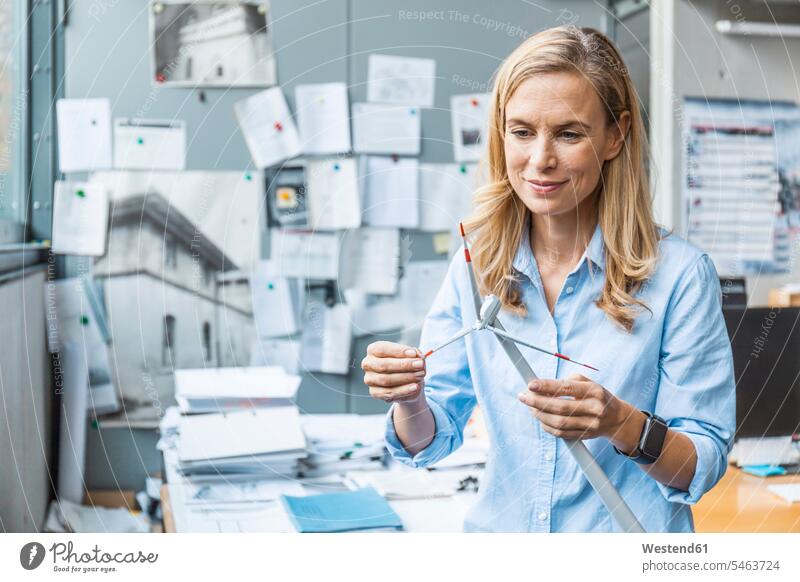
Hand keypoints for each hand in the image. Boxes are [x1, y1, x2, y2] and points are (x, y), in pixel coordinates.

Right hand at [362, 341, 426, 403]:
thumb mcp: (411, 356)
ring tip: (420, 376)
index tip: (414, 353)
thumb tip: (418, 356)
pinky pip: (388, 393)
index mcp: (373, 350)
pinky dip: (403, 390)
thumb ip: (415, 354)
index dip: (398, 351)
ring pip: (386, 380)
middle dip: (404, 365)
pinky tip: (415, 387)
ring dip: (405, 377)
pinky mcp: (374, 392)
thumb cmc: (405, 365)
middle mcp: (368, 363)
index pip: (383, 349)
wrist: (406, 383)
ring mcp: (369, 379)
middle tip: (420, 365)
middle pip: (384, 365)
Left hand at [517, 373, 638, 442]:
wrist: (617, 418)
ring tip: (530, 406)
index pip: (567, 388)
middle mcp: (594, 409)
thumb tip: (541, 387)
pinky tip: (540, 418)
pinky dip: (547, 426)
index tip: (530, 384)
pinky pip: (561, 433)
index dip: (547, 386)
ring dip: (539, 415)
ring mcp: (591, 425)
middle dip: (537, 402)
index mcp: (594, 391)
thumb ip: (566, 382)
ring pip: (559, 423)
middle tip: (523, 396)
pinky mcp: (585, 436)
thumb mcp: (587, 383)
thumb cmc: (597, 396)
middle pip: (560, 408)